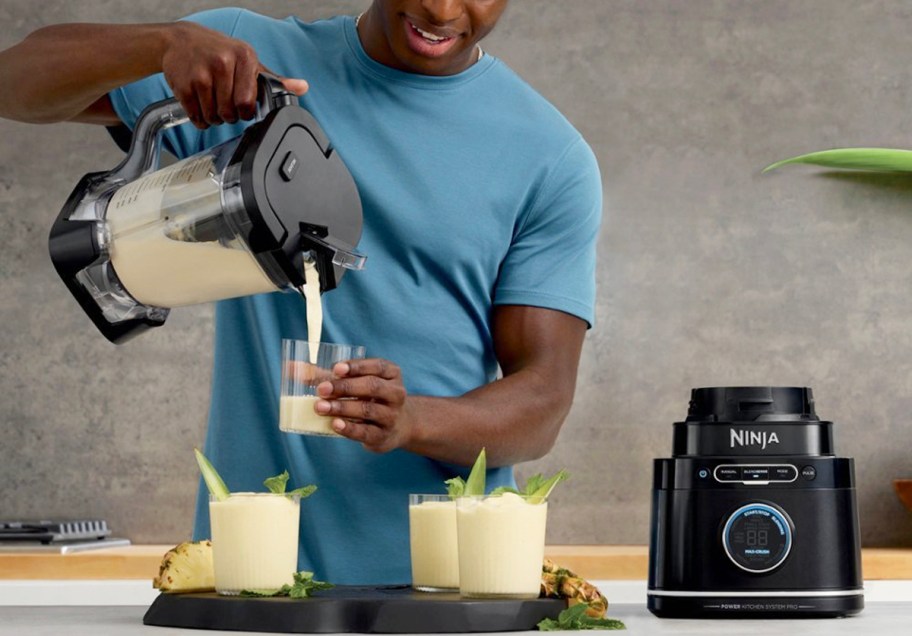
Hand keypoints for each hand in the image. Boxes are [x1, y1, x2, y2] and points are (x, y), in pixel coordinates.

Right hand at [160, 21, 307, 127]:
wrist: (181, 41)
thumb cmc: (218, 52)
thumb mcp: (247, 61)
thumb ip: (274, 79)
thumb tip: (302, 88)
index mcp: (244, 57)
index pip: (248, 103)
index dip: (246, 110)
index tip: (242, 104)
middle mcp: (223, 63)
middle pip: (231, 113)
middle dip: (229, 115)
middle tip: (224, 101)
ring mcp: (201, 74)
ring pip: (213, 117)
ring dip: (214, 117)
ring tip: (212, 100)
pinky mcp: (183, 86)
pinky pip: (197, 117)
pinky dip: (199, 118)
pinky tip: (199, 102)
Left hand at [314, 358, 411, 452]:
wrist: (396, 426)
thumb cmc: (369, 397)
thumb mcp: (356, 382)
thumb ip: (326, 375)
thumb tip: (292, 367)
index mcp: (391, 374)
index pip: (377, 366)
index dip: (357, 367)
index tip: (336, 368)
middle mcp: (395, 393)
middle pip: (371, 387)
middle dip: (345, 387)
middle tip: (321, 389)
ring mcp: (391, 416)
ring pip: (367, 409)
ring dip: (342, 407)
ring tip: (320, 407)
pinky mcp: (382, 436)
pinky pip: (366, 432)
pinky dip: (349, 428)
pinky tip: (335, 424)